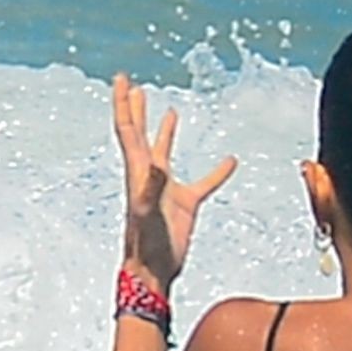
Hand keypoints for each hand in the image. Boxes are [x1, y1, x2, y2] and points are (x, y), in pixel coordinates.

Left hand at [113, 73, 235, 288]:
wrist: (152, 271)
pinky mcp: (184, 203)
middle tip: (132, 85)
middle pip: (140, 133)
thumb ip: (151, 188)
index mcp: (137, 172)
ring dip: (164, 130)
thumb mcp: (147, 213)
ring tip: (167, 110)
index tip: (121, 78)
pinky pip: (204, 182)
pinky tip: (230, 160)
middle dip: (135, 108)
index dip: (125, 103)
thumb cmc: (146, 245)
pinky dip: (217, 172)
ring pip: (165, 152)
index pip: (128, 129)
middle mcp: (148, 175)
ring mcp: (165, 189)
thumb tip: (156, 163)